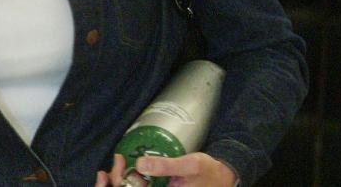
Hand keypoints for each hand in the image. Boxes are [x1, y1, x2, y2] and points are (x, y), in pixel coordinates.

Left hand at [95, 153, 236, 186]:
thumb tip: (140, 163)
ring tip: (119, 161)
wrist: (223, 177)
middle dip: (117, 180)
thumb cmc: (208, 172)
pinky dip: (130, 179)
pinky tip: (126, 167)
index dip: (120, 182)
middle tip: (118, 159)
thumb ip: (166, 166)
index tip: (119, 164)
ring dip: (122, 179)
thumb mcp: (190, 165)